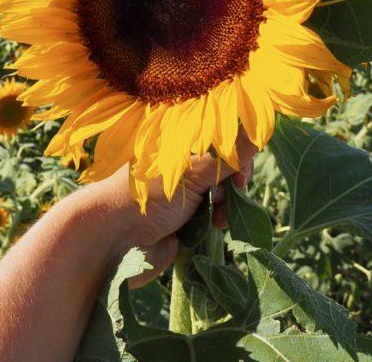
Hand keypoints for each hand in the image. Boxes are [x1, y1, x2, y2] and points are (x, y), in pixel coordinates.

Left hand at [76, 134, 256, 287]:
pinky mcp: (181, 222)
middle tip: (234, 195)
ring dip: (228, 204)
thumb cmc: (147, 198)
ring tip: (220, 217)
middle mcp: (179, 165)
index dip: (237, 154)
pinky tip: (215, 226)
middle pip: (223, 167)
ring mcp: (180, 194)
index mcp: (176, 144)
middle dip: (234, 182)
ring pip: (220, 194)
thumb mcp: (192, 171)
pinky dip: (217, 221)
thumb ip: (228, 155)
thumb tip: (258, 129)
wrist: (112, 242)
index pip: (220, 138)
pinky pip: (210, 217)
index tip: (241, 174)